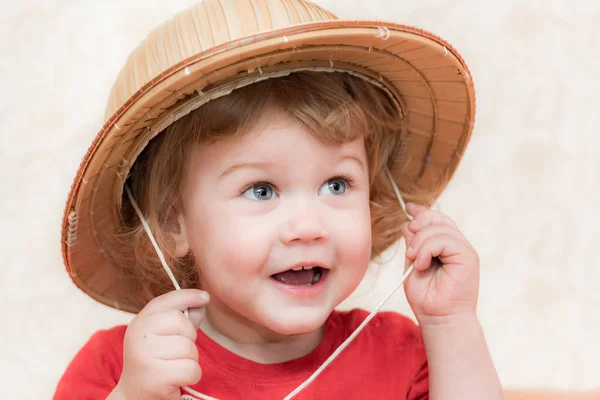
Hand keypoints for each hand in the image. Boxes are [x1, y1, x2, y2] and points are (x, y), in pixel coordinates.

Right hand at [110, 289, 209, 399]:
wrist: (135, 395)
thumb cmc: (155, 362)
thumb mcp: (163, 335)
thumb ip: (182, 318)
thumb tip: (202, 300)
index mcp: (140, 322)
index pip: (168, 301)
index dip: (189, 296)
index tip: (205, 297)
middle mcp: (139, 335)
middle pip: (183, 324)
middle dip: (189, 339)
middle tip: (175, 353)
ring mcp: (145, 355)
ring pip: (190, 349)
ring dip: (190, 360)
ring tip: (173, 367)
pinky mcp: (156, 377)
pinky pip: (192, 369)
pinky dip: (191, 377)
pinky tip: (176, 379)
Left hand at [401, 203, 479, 325]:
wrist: (439, 319)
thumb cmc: (426, 297)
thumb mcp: (413, 264)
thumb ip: (413, 244)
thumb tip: (407, 223)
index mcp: (445, 247)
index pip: (436, 220)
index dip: (422, 211)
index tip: (409, 208)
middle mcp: (457, 245)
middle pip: (438, 218)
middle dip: (418, 225)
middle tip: (409, 248)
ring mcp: (464, 250)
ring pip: (439, 228)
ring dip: (420, 242)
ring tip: (415, 261)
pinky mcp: (468, 256)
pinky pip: (444, 239)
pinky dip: (427, 249)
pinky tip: (421, 263)